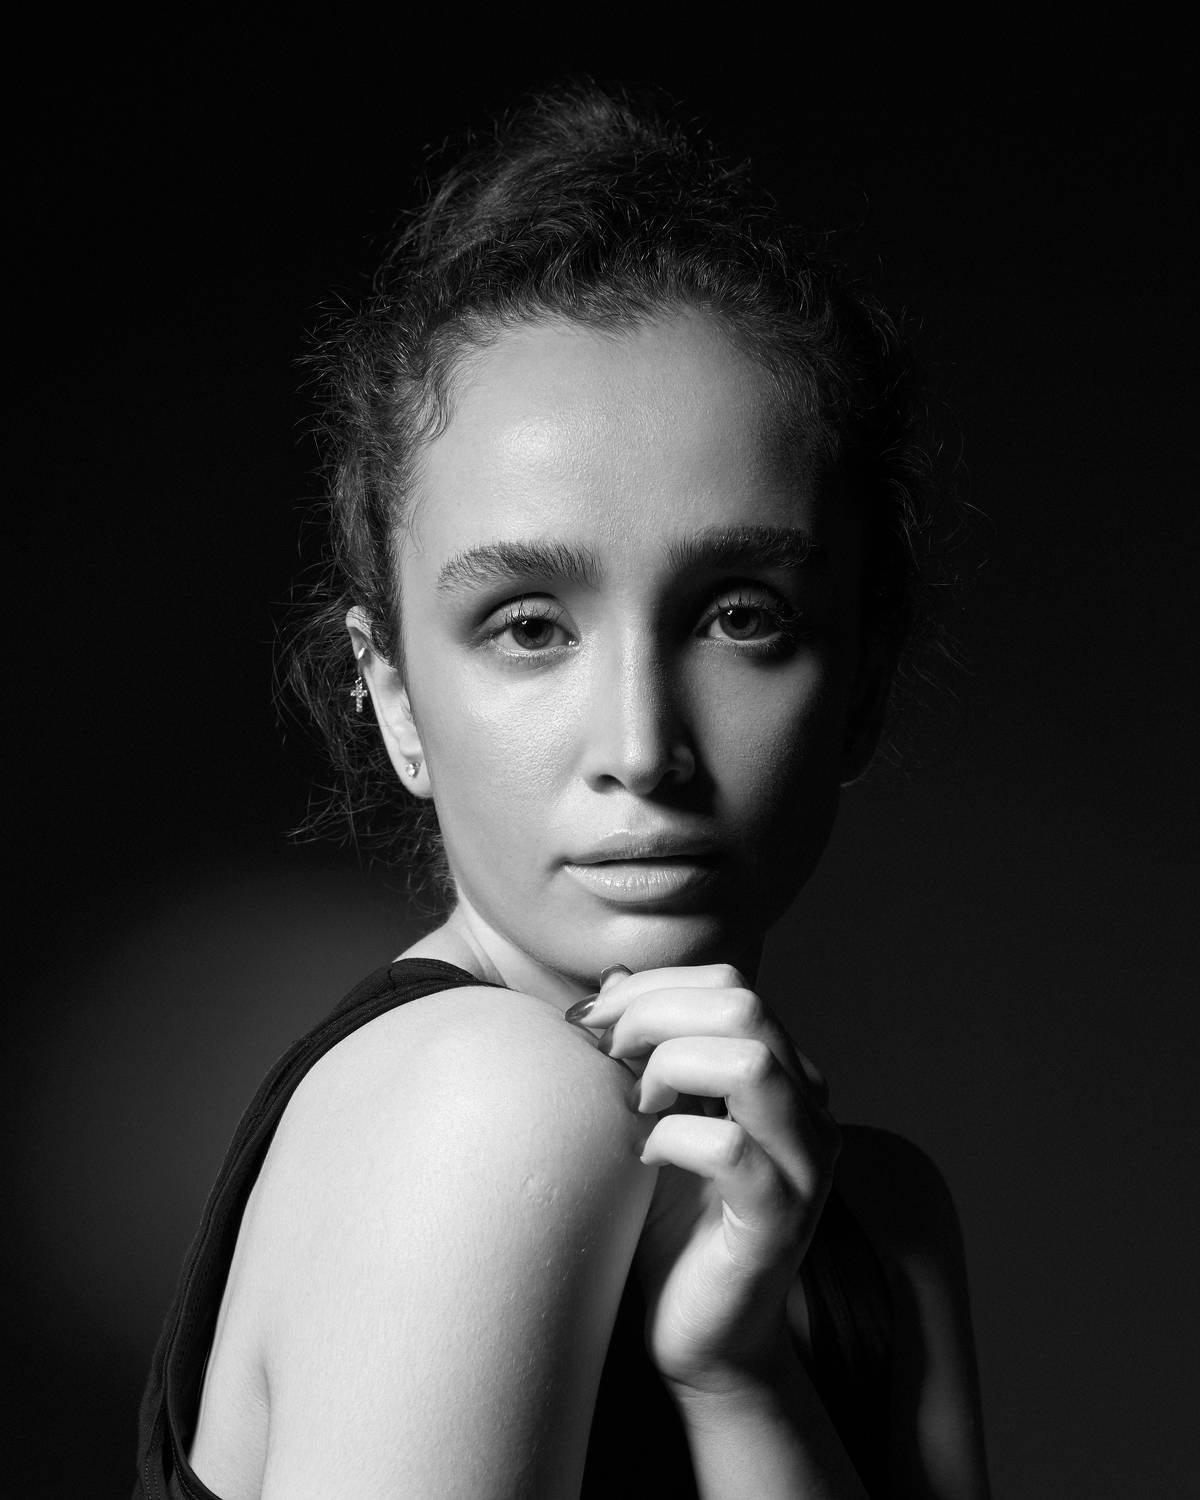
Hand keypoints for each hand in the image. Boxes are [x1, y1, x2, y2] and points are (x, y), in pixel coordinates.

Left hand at [571, 963, 839, 1400]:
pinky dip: (673, 1138)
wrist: (698, 1336)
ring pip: (752, 1061)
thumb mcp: (652, 1117)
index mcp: (785, 1073)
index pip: (731, 983)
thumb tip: (615, 980)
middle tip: (606, 1056)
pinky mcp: (780, 1219)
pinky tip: (645, 1157)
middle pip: (744, 1005)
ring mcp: (804, 1163)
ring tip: (634, 1104)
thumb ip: (648, 1049)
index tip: (592, 1022)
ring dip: (671, 1067)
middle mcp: (809, 1108)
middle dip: (655, 1015)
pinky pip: (731, 1148)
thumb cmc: (668, 1222)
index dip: (652, 987)